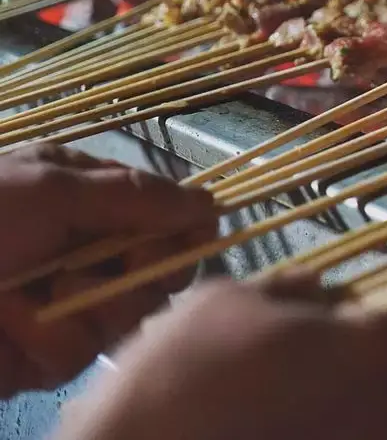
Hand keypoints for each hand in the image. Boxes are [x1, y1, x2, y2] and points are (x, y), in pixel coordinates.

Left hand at [0, 143, 215, 395]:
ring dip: (97, 302)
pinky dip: (58, 336)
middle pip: (158, 262)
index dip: (185, 226)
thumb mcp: (49, 190)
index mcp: (81, 195)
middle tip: (119, 266)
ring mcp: (69, 300)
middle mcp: (83, 246)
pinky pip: (88, 348)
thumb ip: (134, 196)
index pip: (162, 210)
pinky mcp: (51, 350)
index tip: (197, 236)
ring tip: (48, 295)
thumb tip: (212, 202)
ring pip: (131, 308)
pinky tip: (21, 322)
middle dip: (143, 268)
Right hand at [54, 275, 386, 439]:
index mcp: (374, 352)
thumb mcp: (227, 300)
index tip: (336, 305)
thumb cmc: (184, 376)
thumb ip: (290, 286)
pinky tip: (263, 427)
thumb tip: (320, 286)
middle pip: (386, 368)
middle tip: (292, 348)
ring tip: (268, 392)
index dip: (372, 303)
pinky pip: (337, 439)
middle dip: (348, 352)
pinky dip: (313, 431)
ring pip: (361, 411)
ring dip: (328, 395)